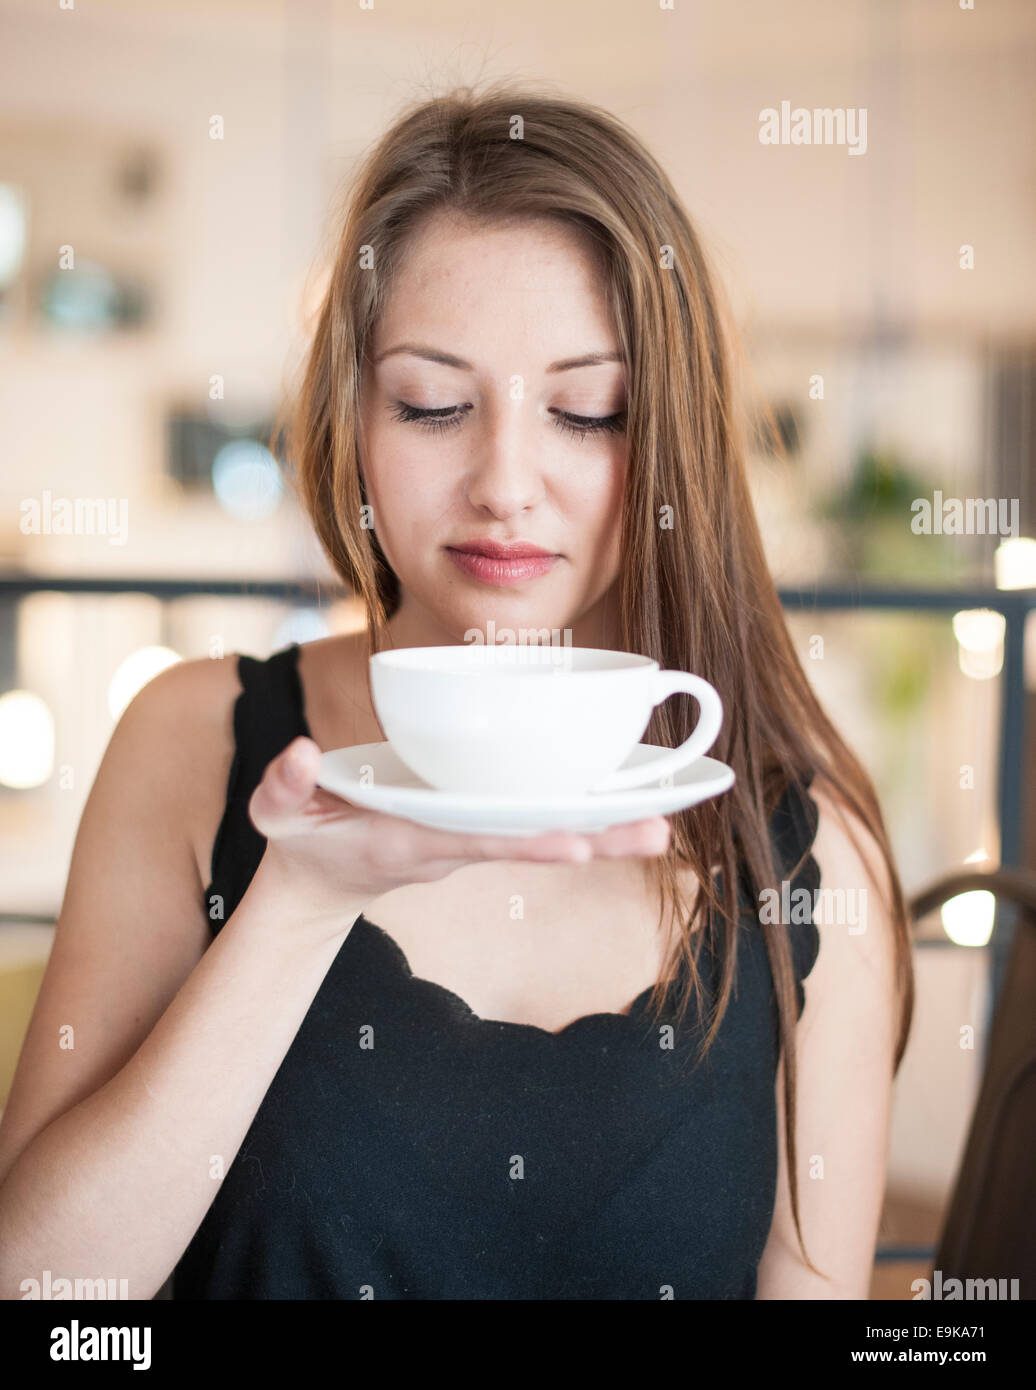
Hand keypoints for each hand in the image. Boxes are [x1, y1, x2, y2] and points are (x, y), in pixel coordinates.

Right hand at [249, 736, 671, 925]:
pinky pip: (532, 825)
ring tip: (665, 827)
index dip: (522, 841)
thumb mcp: (276, 815)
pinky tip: (625, 808)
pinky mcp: (474, 832)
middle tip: (658, 833)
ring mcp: (466, 842)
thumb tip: (298, 752)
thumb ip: (282, 786)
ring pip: (540, 836)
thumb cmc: (302, 840)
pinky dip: (579, 819)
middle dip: (592, 841)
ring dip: (602, 834)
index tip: (574, 842)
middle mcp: (449, 846)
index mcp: (406, 841)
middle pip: (528, 843)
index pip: (471, 840)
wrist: (320, 884)